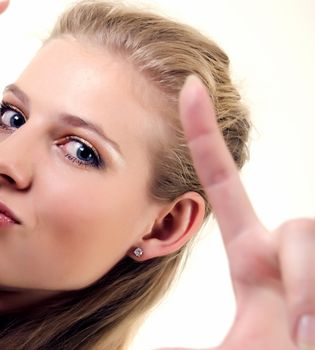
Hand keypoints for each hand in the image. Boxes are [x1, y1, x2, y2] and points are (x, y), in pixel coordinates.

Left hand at [158, 76, 314, 349]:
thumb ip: (182, 349)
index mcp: (253, 259)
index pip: (223, 185)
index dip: (206, 137)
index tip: (188, 89)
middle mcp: (287, 253)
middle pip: (299, 227)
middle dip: (302, 278)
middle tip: (298, 335)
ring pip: (311, 238)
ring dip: (311, 293)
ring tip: (306, 337)